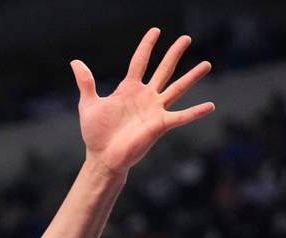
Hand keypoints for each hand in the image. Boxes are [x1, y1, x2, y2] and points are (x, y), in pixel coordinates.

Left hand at [72, 27, 214, 175]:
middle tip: (186, 38)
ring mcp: (154, 110)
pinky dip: (195, 112)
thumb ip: (86, 82)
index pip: (140, 62)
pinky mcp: (160, 125)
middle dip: (174, 54)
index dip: (147, 46)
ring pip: (177, 88)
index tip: (156, 31)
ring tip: (207, 63)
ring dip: (192, 76)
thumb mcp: (88, 104)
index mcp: (128, 89)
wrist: (102, 157)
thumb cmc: (96, 133)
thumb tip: (75, 62)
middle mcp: (144, 96)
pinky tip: (210, 105)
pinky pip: (181, 116)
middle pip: (163, 70)